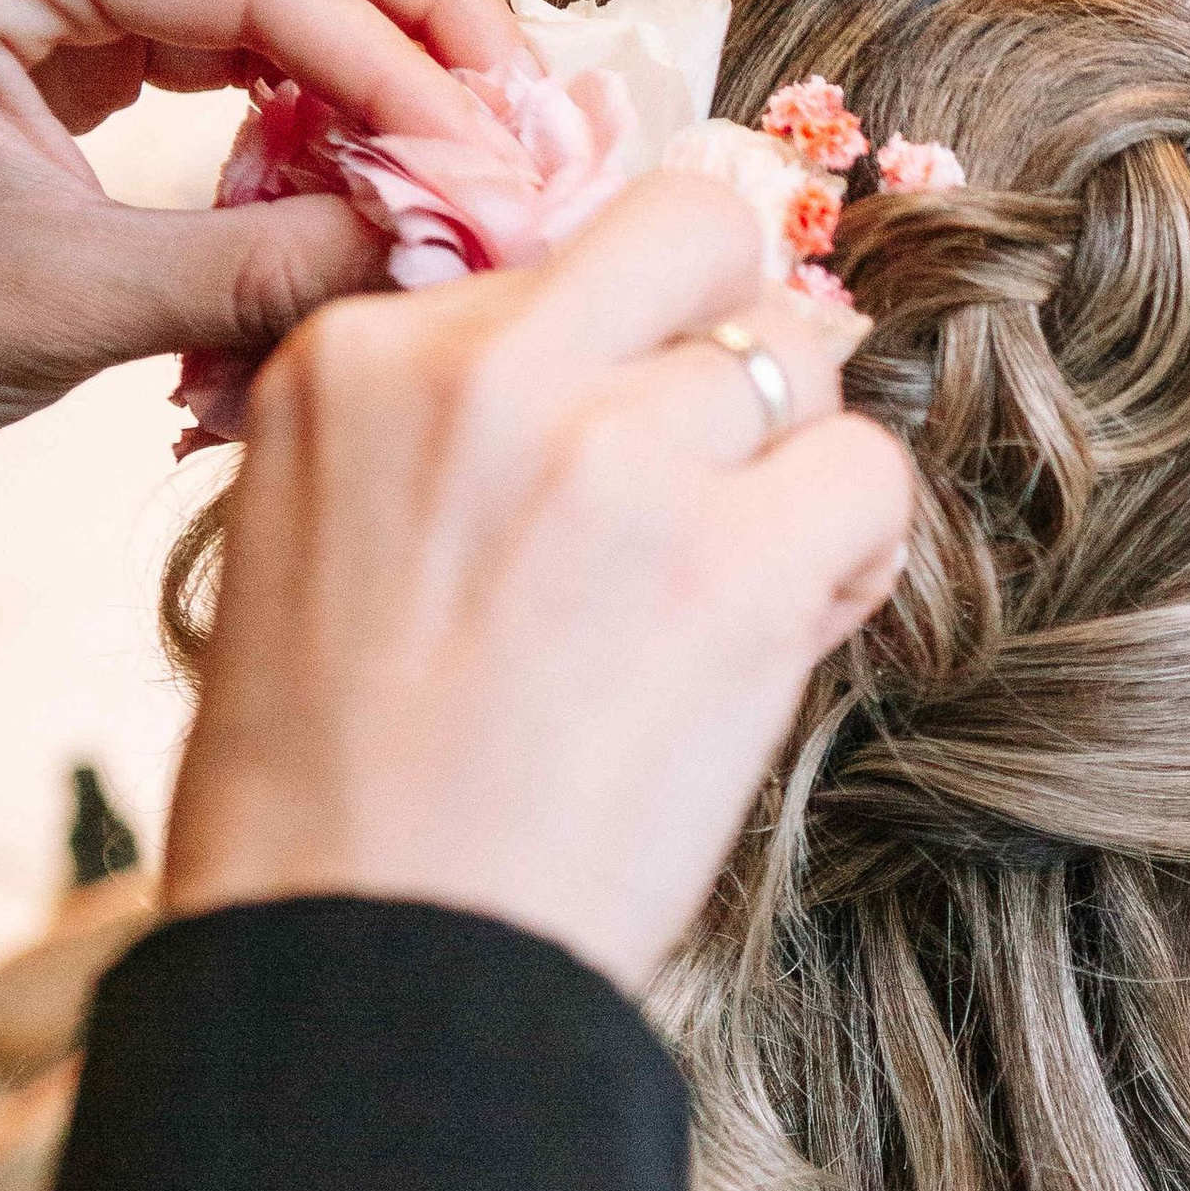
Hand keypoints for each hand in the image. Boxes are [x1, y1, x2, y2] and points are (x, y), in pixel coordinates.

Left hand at [0, 0, 528, 457]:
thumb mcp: (56, 307)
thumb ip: (260, 273)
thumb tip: (442, 257)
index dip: (399, 72)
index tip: (492, 177)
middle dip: (417, 4)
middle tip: (516, 125)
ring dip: (379, 32)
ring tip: (461, 145)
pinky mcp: (55, 14)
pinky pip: (222, 5)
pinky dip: (312, 72)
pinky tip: (366, 156)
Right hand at [161, 174, 912, 994]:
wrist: (367, 957)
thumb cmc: (332, 801)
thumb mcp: (319, 550)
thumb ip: (443, 435)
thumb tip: (614, 377)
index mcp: (358, 358)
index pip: (564, 250)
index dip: (625, 336)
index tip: (625, 427)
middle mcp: (484, 372)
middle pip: (699, 233)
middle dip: (734, 330)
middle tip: (721, 466)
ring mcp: (614, 457)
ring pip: (805, 356)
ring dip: (796, 468)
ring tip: (735, 590)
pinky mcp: (733, 565)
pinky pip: (871, 480)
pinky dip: (855, 559)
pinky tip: (783, 636)